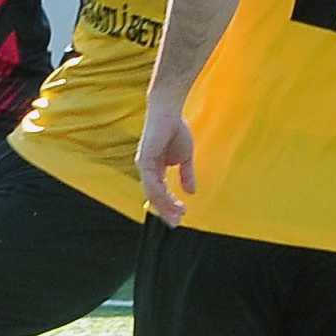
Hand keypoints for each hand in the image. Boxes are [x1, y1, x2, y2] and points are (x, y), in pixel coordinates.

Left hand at [136, 105, 196, 224]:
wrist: (170, 113)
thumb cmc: (175, 131)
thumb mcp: (185, 158)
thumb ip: (186, 175)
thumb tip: (191, 192)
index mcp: (155, 170)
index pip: (160, 193)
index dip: (169, 206)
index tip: (180, 217)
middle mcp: (147, 170)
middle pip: (154, 197)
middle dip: (165, 211)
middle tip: (176, 223)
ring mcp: (144, 165)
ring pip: (153, 193)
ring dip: (165, 206)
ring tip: (177, 215)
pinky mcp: (144, 160)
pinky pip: (152, 182)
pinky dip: (162, 193)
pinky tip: (171, 201)